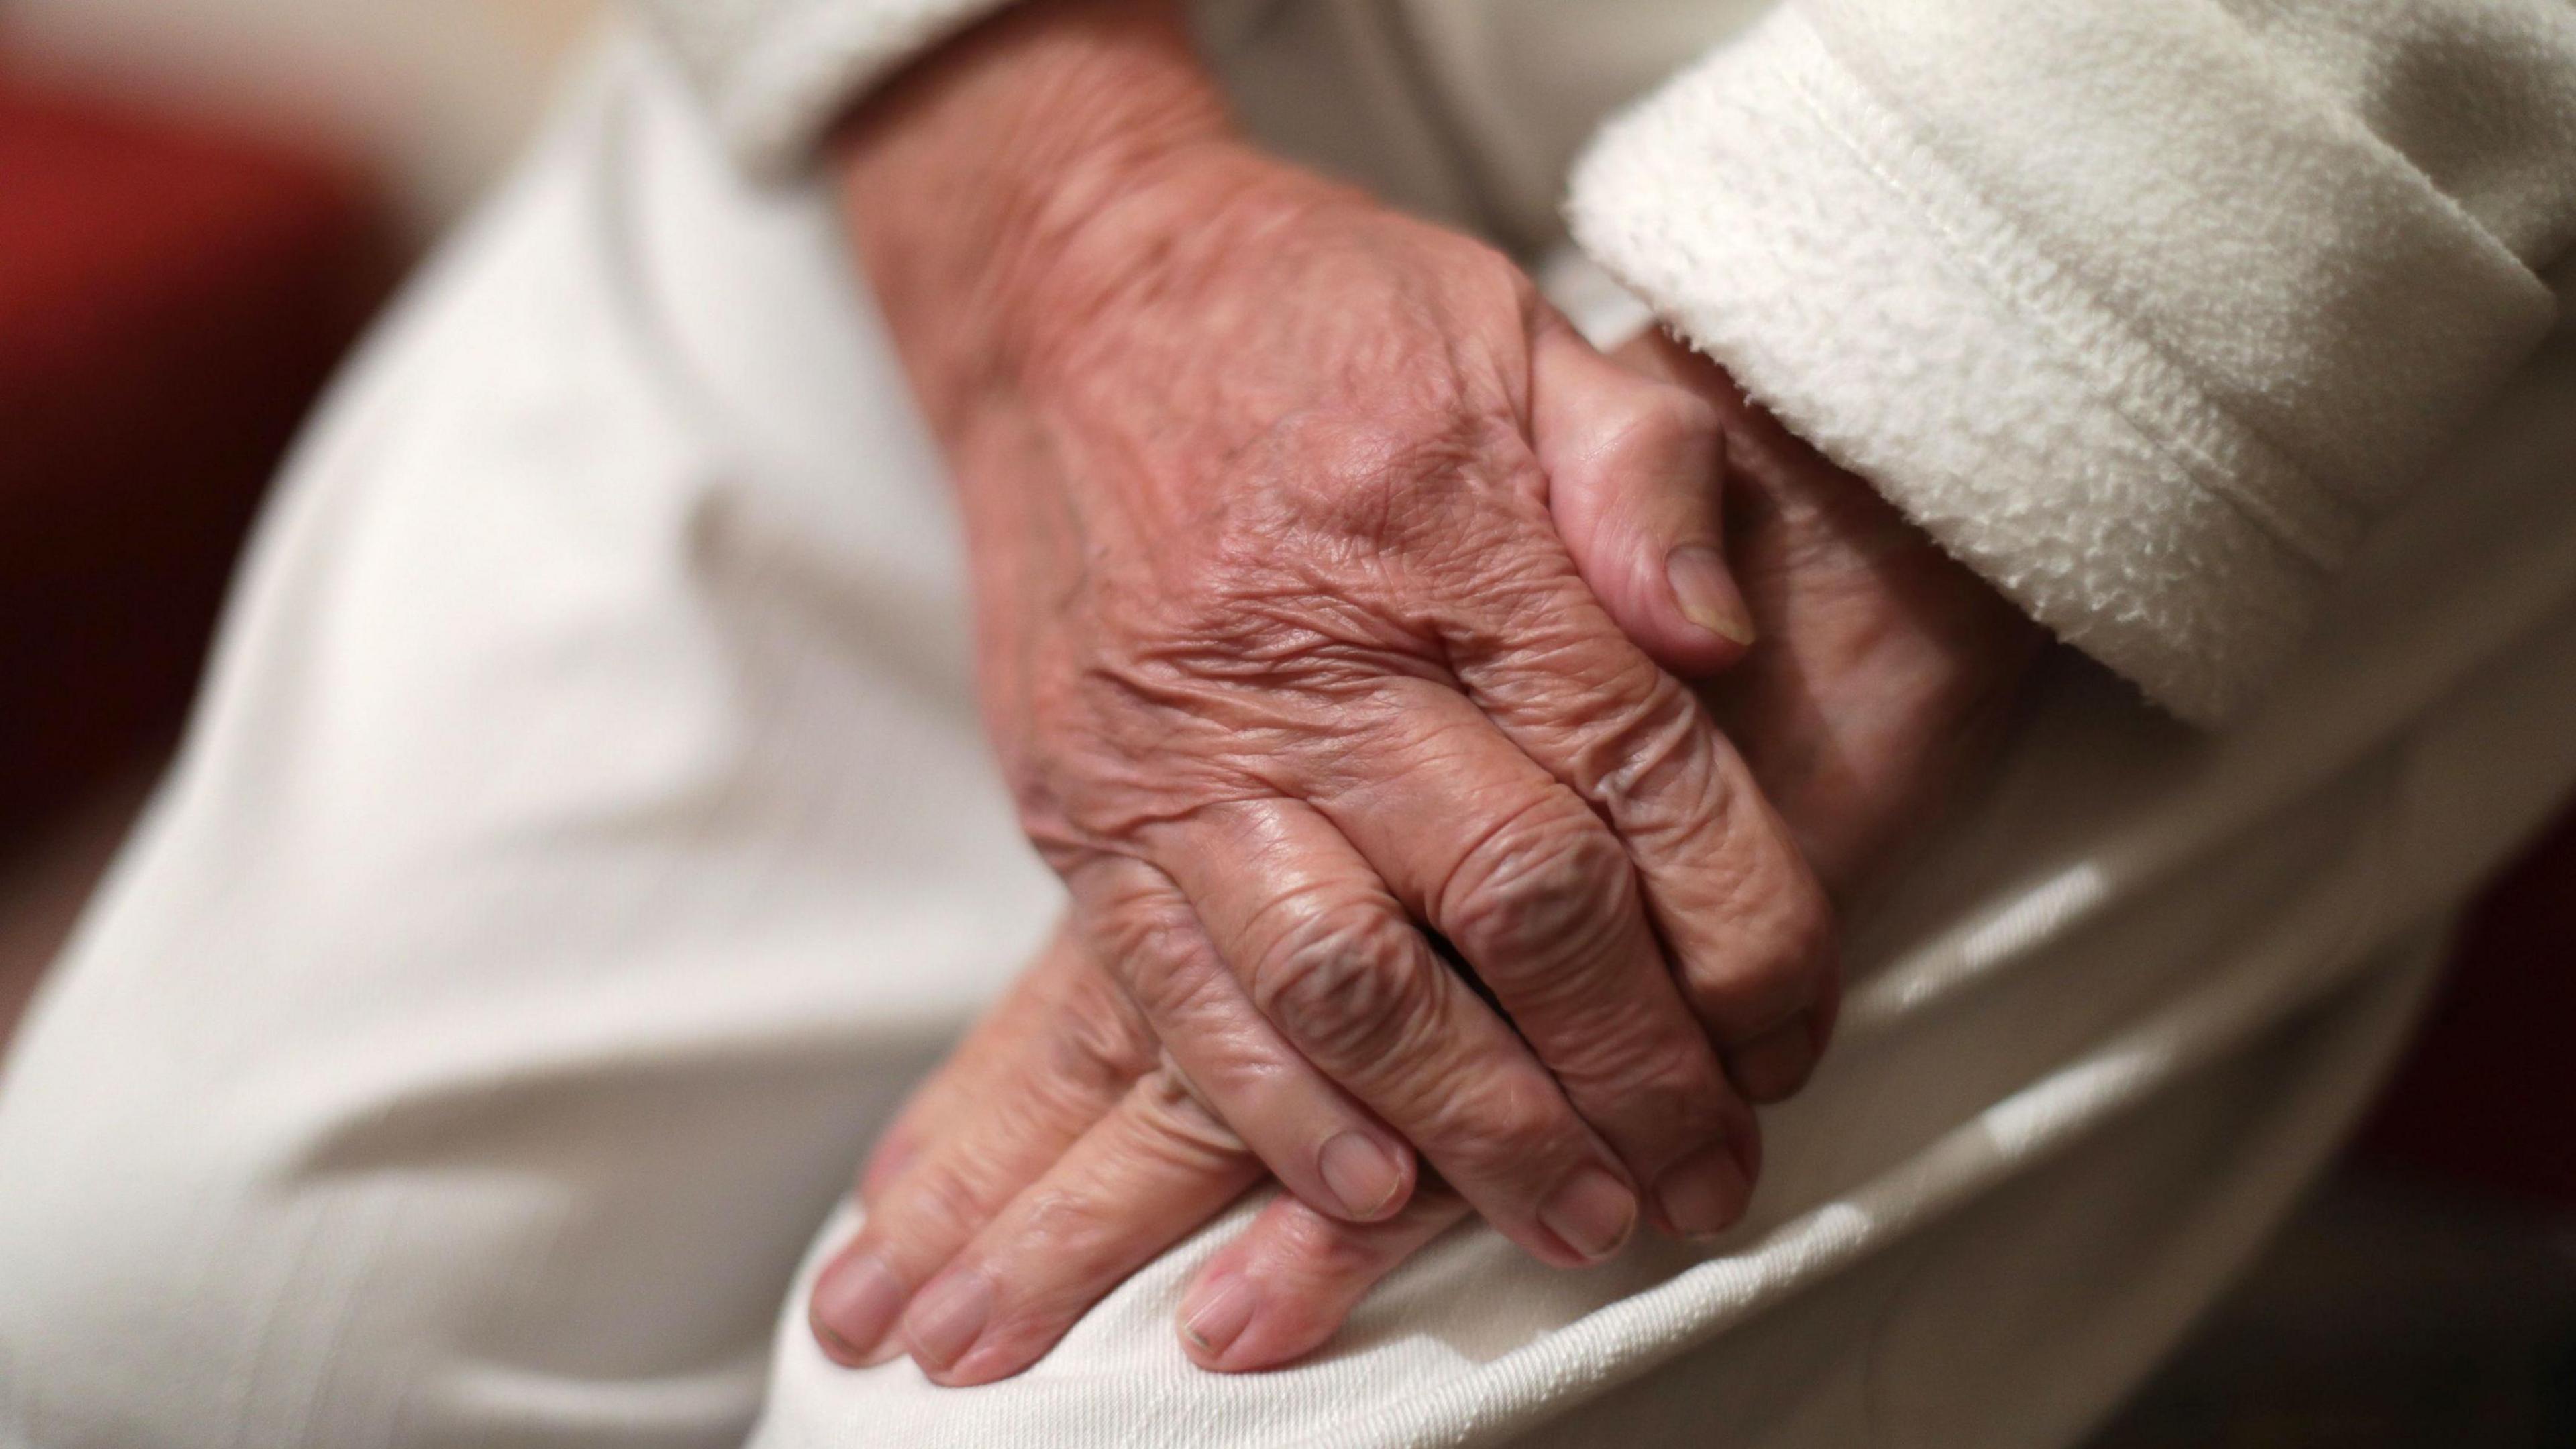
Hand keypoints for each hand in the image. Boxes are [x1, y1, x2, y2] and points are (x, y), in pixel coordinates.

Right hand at [817, 329, 2043, 1379]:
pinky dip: (1277, 1111)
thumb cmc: (1321, 319)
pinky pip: (1176, 995)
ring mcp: (1183, 749)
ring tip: (1576, 1220)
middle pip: (1516, 906)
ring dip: (1479, 1127)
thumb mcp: (1519, 331)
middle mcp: (1319, 660)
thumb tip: (1727, 641)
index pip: (1641, 777)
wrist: (1073, 294)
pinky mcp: (1083, 807)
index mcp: (1456, 541)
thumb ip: (1646, 473)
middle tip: (1704, 1181)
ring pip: (1352, 985)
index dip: (1744, 934)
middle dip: (1633, 1071)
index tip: (1792, 1039)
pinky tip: (1370, 1189)